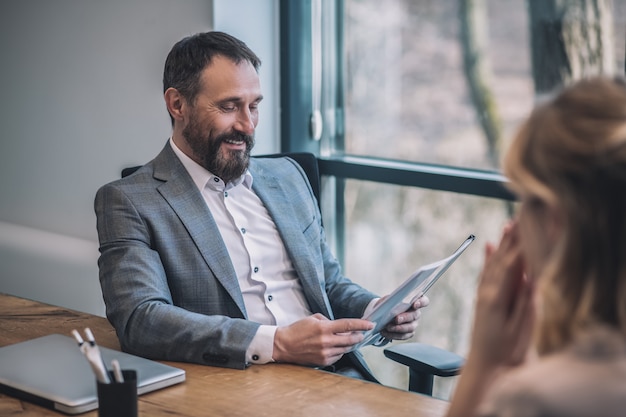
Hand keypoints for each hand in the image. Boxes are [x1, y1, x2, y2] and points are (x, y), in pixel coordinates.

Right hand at [273, 313, 373, 366]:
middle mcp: (326, 341)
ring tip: (347, 340)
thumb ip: (328, 320)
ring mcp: (325, 353)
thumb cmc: (297, 330)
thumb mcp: (313, 318)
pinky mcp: (323, 361)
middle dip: (358, 336)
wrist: (284, 345)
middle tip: (361, 334)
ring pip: (345, 349)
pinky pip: (338, 356)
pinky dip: (339, 351)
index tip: (371, 324)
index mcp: (324, 328)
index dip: (361, 325)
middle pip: (350, 339)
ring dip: (349, 344)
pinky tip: (335, 347)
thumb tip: (340, 326)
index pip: (348, 325)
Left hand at [379, 295, 428, 340]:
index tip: (415, 304)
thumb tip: (388, 302)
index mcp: (414, 301)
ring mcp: (413, 324)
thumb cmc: (387, 304)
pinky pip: (403, 336)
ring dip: (399, 328)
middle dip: (405, 317)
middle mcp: (416, 313)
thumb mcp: (387, 299)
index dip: (421, 303)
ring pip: (410, 327)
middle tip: (397, 319)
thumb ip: (389, 299)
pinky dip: (393, 335)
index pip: (424, 301)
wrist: (382, 314)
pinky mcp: (408, 333)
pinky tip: (385, 332)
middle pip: (415, 315)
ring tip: (389, 327)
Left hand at [467, 221, 535, 371]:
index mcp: (497, 298)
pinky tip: (487, 245)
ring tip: (508, 224)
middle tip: (520, 216)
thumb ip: (524, 304)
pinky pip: (485, 273)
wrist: (483, 367)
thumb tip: (531, 279)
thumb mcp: (518, 330)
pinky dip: (488, 257)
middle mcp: (487, 292)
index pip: (512, 266)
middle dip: (512, 237)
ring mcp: (482, 295)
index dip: (521, 245)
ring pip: (493, 263)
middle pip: (501, 258)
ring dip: (501, 243)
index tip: (530, 227)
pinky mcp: (481, 299)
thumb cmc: (504, 352)